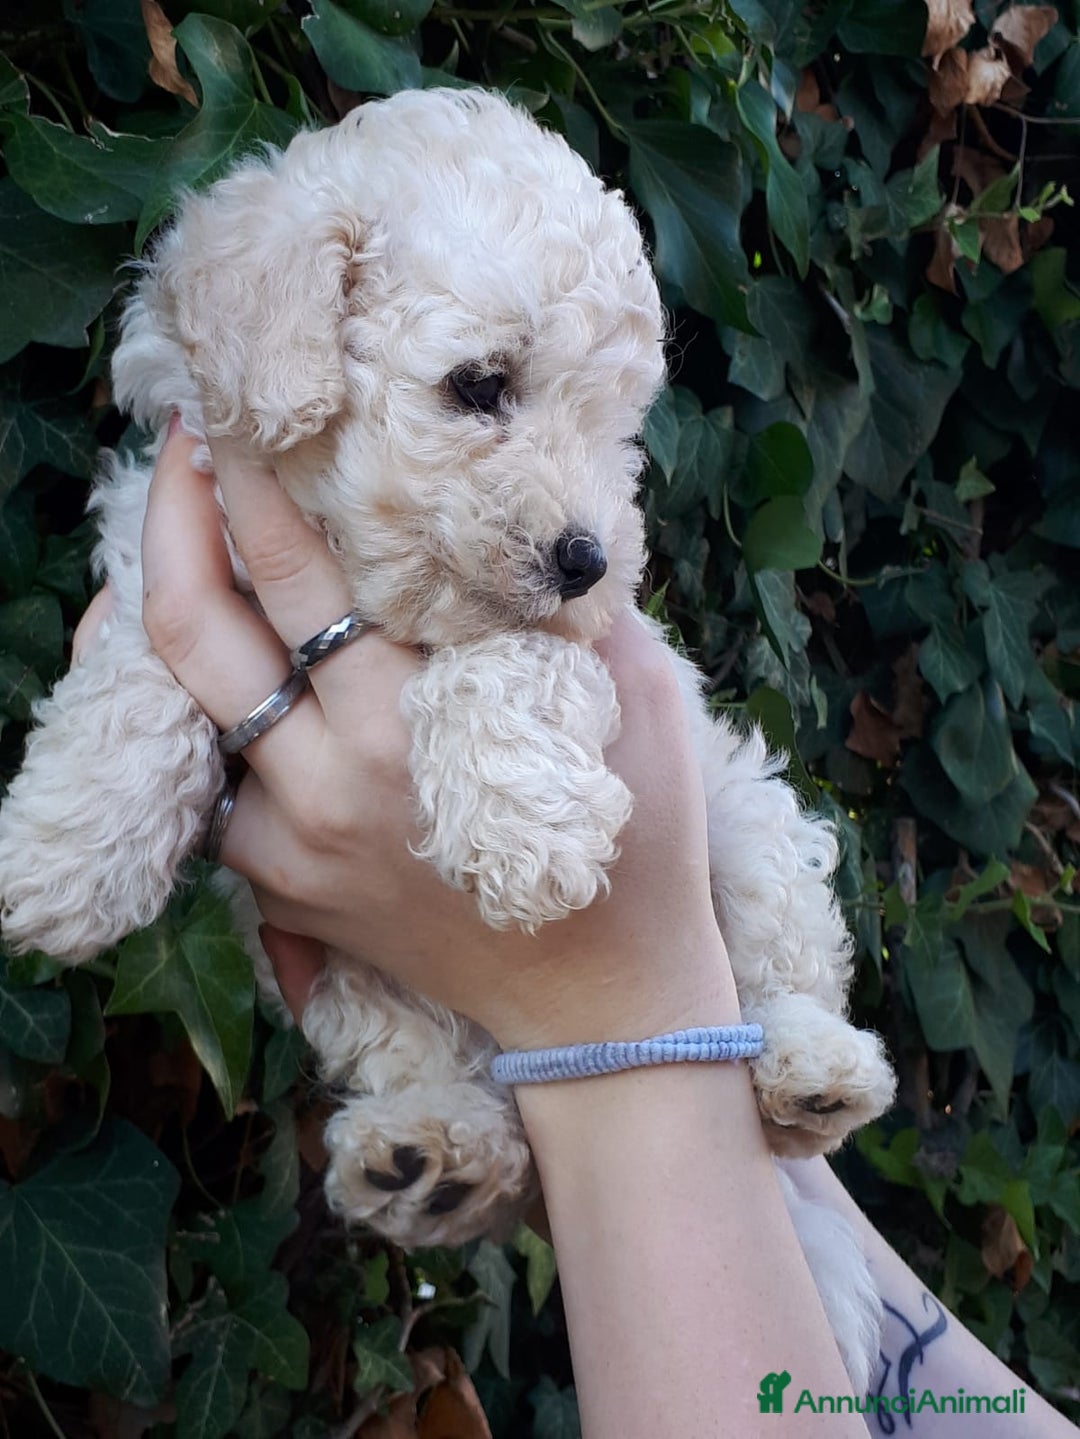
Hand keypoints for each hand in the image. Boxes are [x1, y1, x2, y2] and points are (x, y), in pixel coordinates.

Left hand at [139, 427, 739, 1049]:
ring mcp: (292, 847)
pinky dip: (204, 711)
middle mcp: (329, 784)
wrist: (603, 1005)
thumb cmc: (639, 845)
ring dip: (166, 611)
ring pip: (183, 707)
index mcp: (412, 725)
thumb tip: (526, 509)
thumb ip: (570, 601)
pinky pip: (216, 782)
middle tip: (184, 445)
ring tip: (180, 534)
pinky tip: (220, 657)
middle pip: (198, 628)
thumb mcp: (638, 698)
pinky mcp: (282, 889)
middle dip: (174, 517)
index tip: (244, 414)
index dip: (255, 480)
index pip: (298, 573)